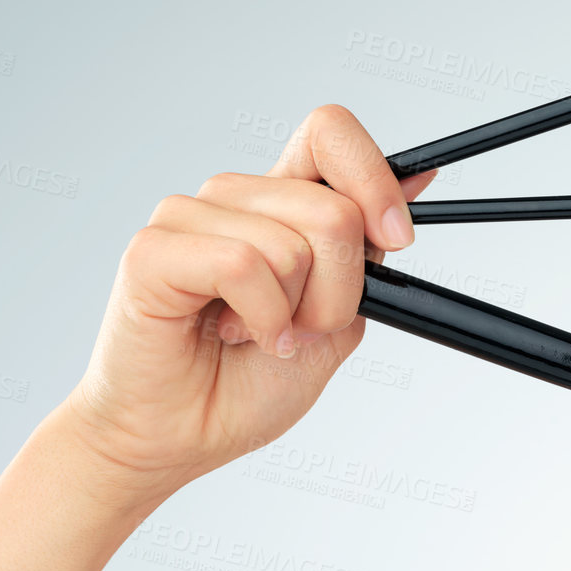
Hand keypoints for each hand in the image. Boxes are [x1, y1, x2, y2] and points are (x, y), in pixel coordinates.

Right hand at [61, 104, 437, 510]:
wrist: (182, 438)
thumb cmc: (247, 383)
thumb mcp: (340, 318)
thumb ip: (370, 251)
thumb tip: (418, 179)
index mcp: (280, 201)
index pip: (330, 132)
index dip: (373, 176)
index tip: (396, 237)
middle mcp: (234, 198)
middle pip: (333, 208)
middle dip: (339, 292)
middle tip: (301, 327)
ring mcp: (188, 217)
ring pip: (293, 243)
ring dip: (295, 313)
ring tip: (259, 335)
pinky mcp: (152, 250)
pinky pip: (243, 265)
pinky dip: (260, 318)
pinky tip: (239, 336)